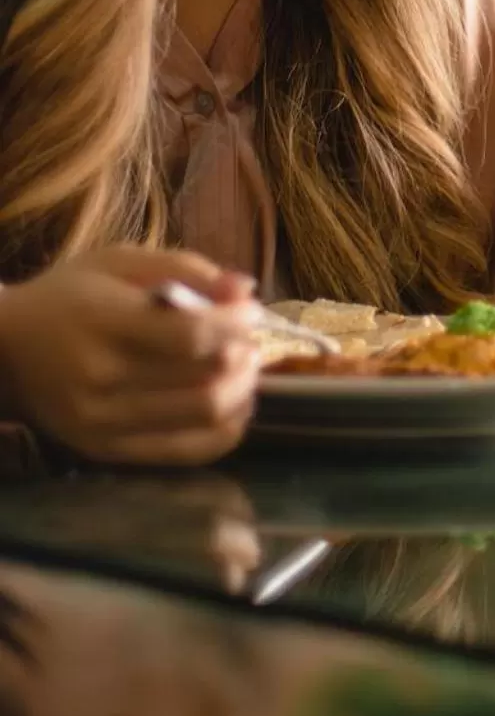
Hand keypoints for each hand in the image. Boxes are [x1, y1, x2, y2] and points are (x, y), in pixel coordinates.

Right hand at [0, 246, 259, 464]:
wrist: (7, 351)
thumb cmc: (70, 296)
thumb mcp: (119, 263)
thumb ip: (185, 268)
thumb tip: (246, 289)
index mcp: (103, 323)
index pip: (191, 336)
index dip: (236, 323)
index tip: (250, 310)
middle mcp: (101, 380)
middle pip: (205, 379)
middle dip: (245, 354)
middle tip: (248, 338)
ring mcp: (103, 423)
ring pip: (205, 416)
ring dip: (242, 389)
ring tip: (242, 367)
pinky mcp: (107, 452)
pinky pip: (188, 452)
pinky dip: (226, 428)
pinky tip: (233, 403)